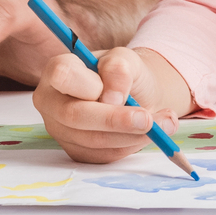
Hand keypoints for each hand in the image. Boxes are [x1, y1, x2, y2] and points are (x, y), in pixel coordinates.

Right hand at [31, 45, 188, 163]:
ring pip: (93, 140)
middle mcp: (52, 101)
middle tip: (148, 120)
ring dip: (132, 135)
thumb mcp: (125, 59)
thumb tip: (112, 98)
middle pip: (74, 115)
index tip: (117, 91)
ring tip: (163, 123)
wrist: (135, 94)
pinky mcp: (77, 151)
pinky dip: (131, 145)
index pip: (62, 74)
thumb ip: (117, 69)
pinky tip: (150, 133)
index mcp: (58, 70)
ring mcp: (61, 130)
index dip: (90, 84)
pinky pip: (103, 155)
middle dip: (115, 120)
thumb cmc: (124, 73)